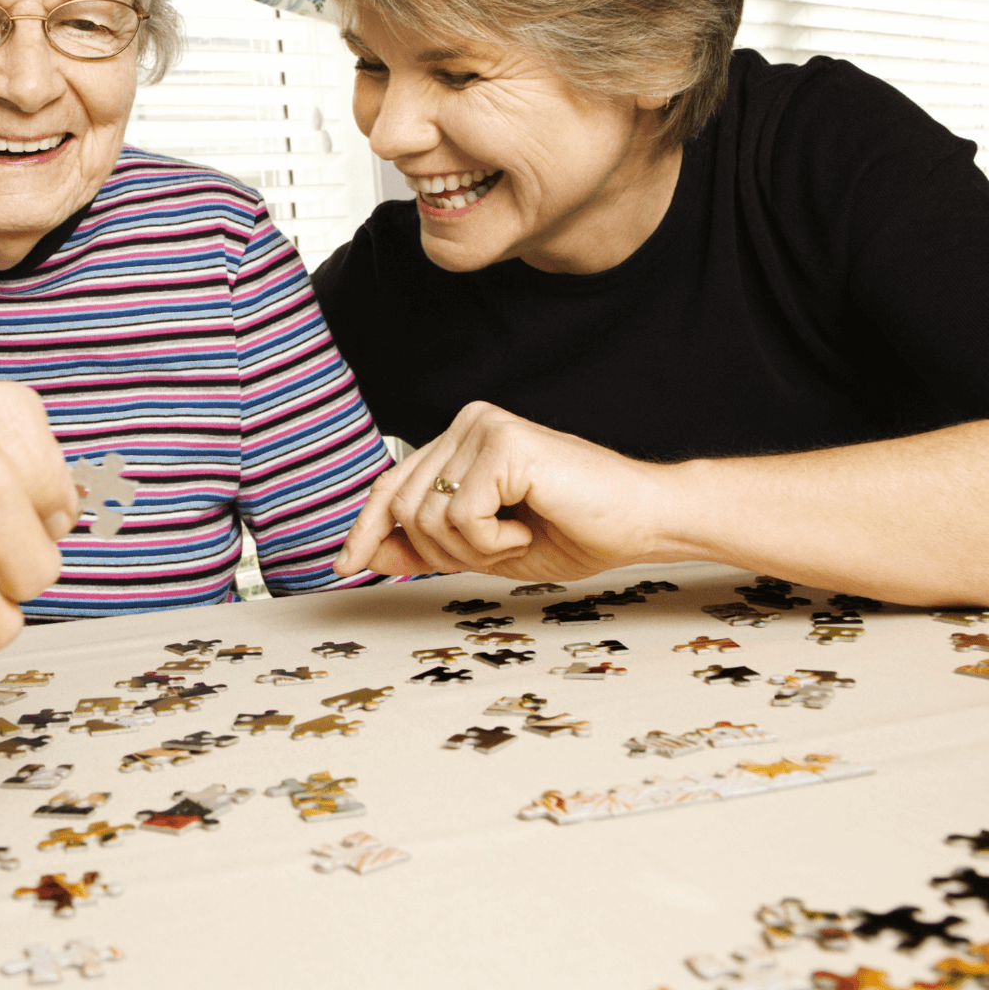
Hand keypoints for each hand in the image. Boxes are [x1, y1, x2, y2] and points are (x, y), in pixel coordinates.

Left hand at [332, 402, 677, 583]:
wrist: (644, 523)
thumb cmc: (575, 532)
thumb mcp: (484, 549)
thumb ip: (425, 546)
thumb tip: (363, 555)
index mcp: (459, 440)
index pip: (392, 485)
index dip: (366, 529)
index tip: (344, 566)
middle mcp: (466, 423)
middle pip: (401, 507)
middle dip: (441, 552)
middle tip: (499, 551)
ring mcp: (484, 426)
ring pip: (426, 516)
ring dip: (472, 549)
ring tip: (520, 536)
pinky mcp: (503, 442)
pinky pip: (461, 515)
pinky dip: (493, 541)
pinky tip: (529, 526)